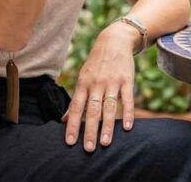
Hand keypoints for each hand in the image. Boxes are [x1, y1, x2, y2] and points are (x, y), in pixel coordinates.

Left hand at [62, 22, 139, 151]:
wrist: (114, 40)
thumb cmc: (96, 64)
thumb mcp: (83, 78)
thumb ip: (76, 100)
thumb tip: (63, 120)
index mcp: (83, 84)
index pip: (76, 108)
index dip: (72, 125)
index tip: (70, 142)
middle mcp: (96, 84)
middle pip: (92, 110)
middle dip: (89, 130)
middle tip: (88, 149)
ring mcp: (112, 82)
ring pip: (108, 107)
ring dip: (107, 126)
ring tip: (106, 143)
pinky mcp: (126, 80)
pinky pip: (127, 99)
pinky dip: (127, 113)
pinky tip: (127, 127)